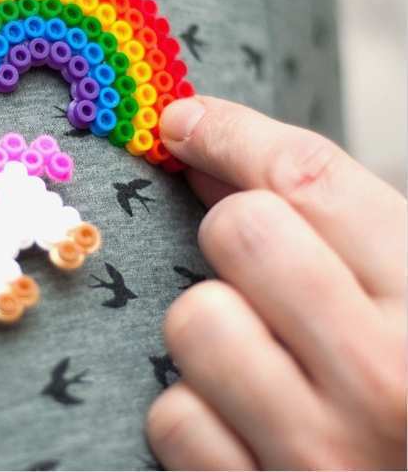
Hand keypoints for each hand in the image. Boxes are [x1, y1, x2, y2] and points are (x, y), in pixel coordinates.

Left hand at [146, 96, 405, 469]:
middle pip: (241, 231)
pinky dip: (194, 415)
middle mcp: (390, 382)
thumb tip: (206, 145)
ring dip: (211, 329)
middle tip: (257, 266)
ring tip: (259, 360)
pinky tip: (245, 429)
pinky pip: (172, 417)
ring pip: (194, 321)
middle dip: (231, 232)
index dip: (231, 132)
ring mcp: (323, 457)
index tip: (185, 120)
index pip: (309, 178)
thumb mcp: (403, 286)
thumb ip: (326, 218)